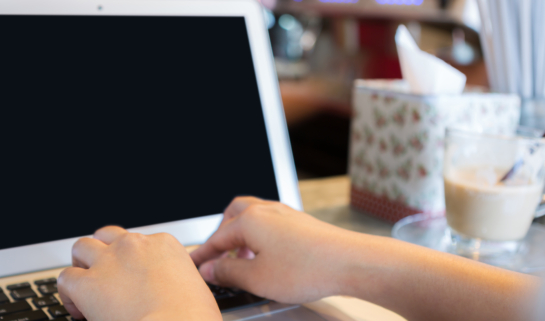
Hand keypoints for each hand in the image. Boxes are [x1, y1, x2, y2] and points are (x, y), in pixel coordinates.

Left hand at [58, 226, 221, 320]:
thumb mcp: (196, 288)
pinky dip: (68, 293)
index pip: (139, 242)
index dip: (132, 261)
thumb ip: (178, 281)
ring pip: (81, 247)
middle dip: (102, 252)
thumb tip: (173, 292)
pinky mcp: (88, 284)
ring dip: (81, 265)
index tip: (132, 280)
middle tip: (103, 274)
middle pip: (106, 236)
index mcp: (163, 245)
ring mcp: (109, 262)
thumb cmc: (193, 317)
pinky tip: (78, 309)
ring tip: (84, 286)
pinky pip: (66, 278)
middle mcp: (134, 246)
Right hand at [190, 196, 368, 302]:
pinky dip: (260, 237)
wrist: (351, 262)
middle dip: (221, 237)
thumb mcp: (256, 278)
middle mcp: (266, 210)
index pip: (216, 238)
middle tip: (216, 259)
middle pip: (232, 216)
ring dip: (241, 236)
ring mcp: (285, 214)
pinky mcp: (301, 223)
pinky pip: (270, 224)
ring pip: (253, 217)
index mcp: (249, 220)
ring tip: (241, 261)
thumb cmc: (308, 268)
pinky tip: (267, 257)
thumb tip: (210, 269)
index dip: (202, 255)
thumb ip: (227, 272)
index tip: (194, 266)